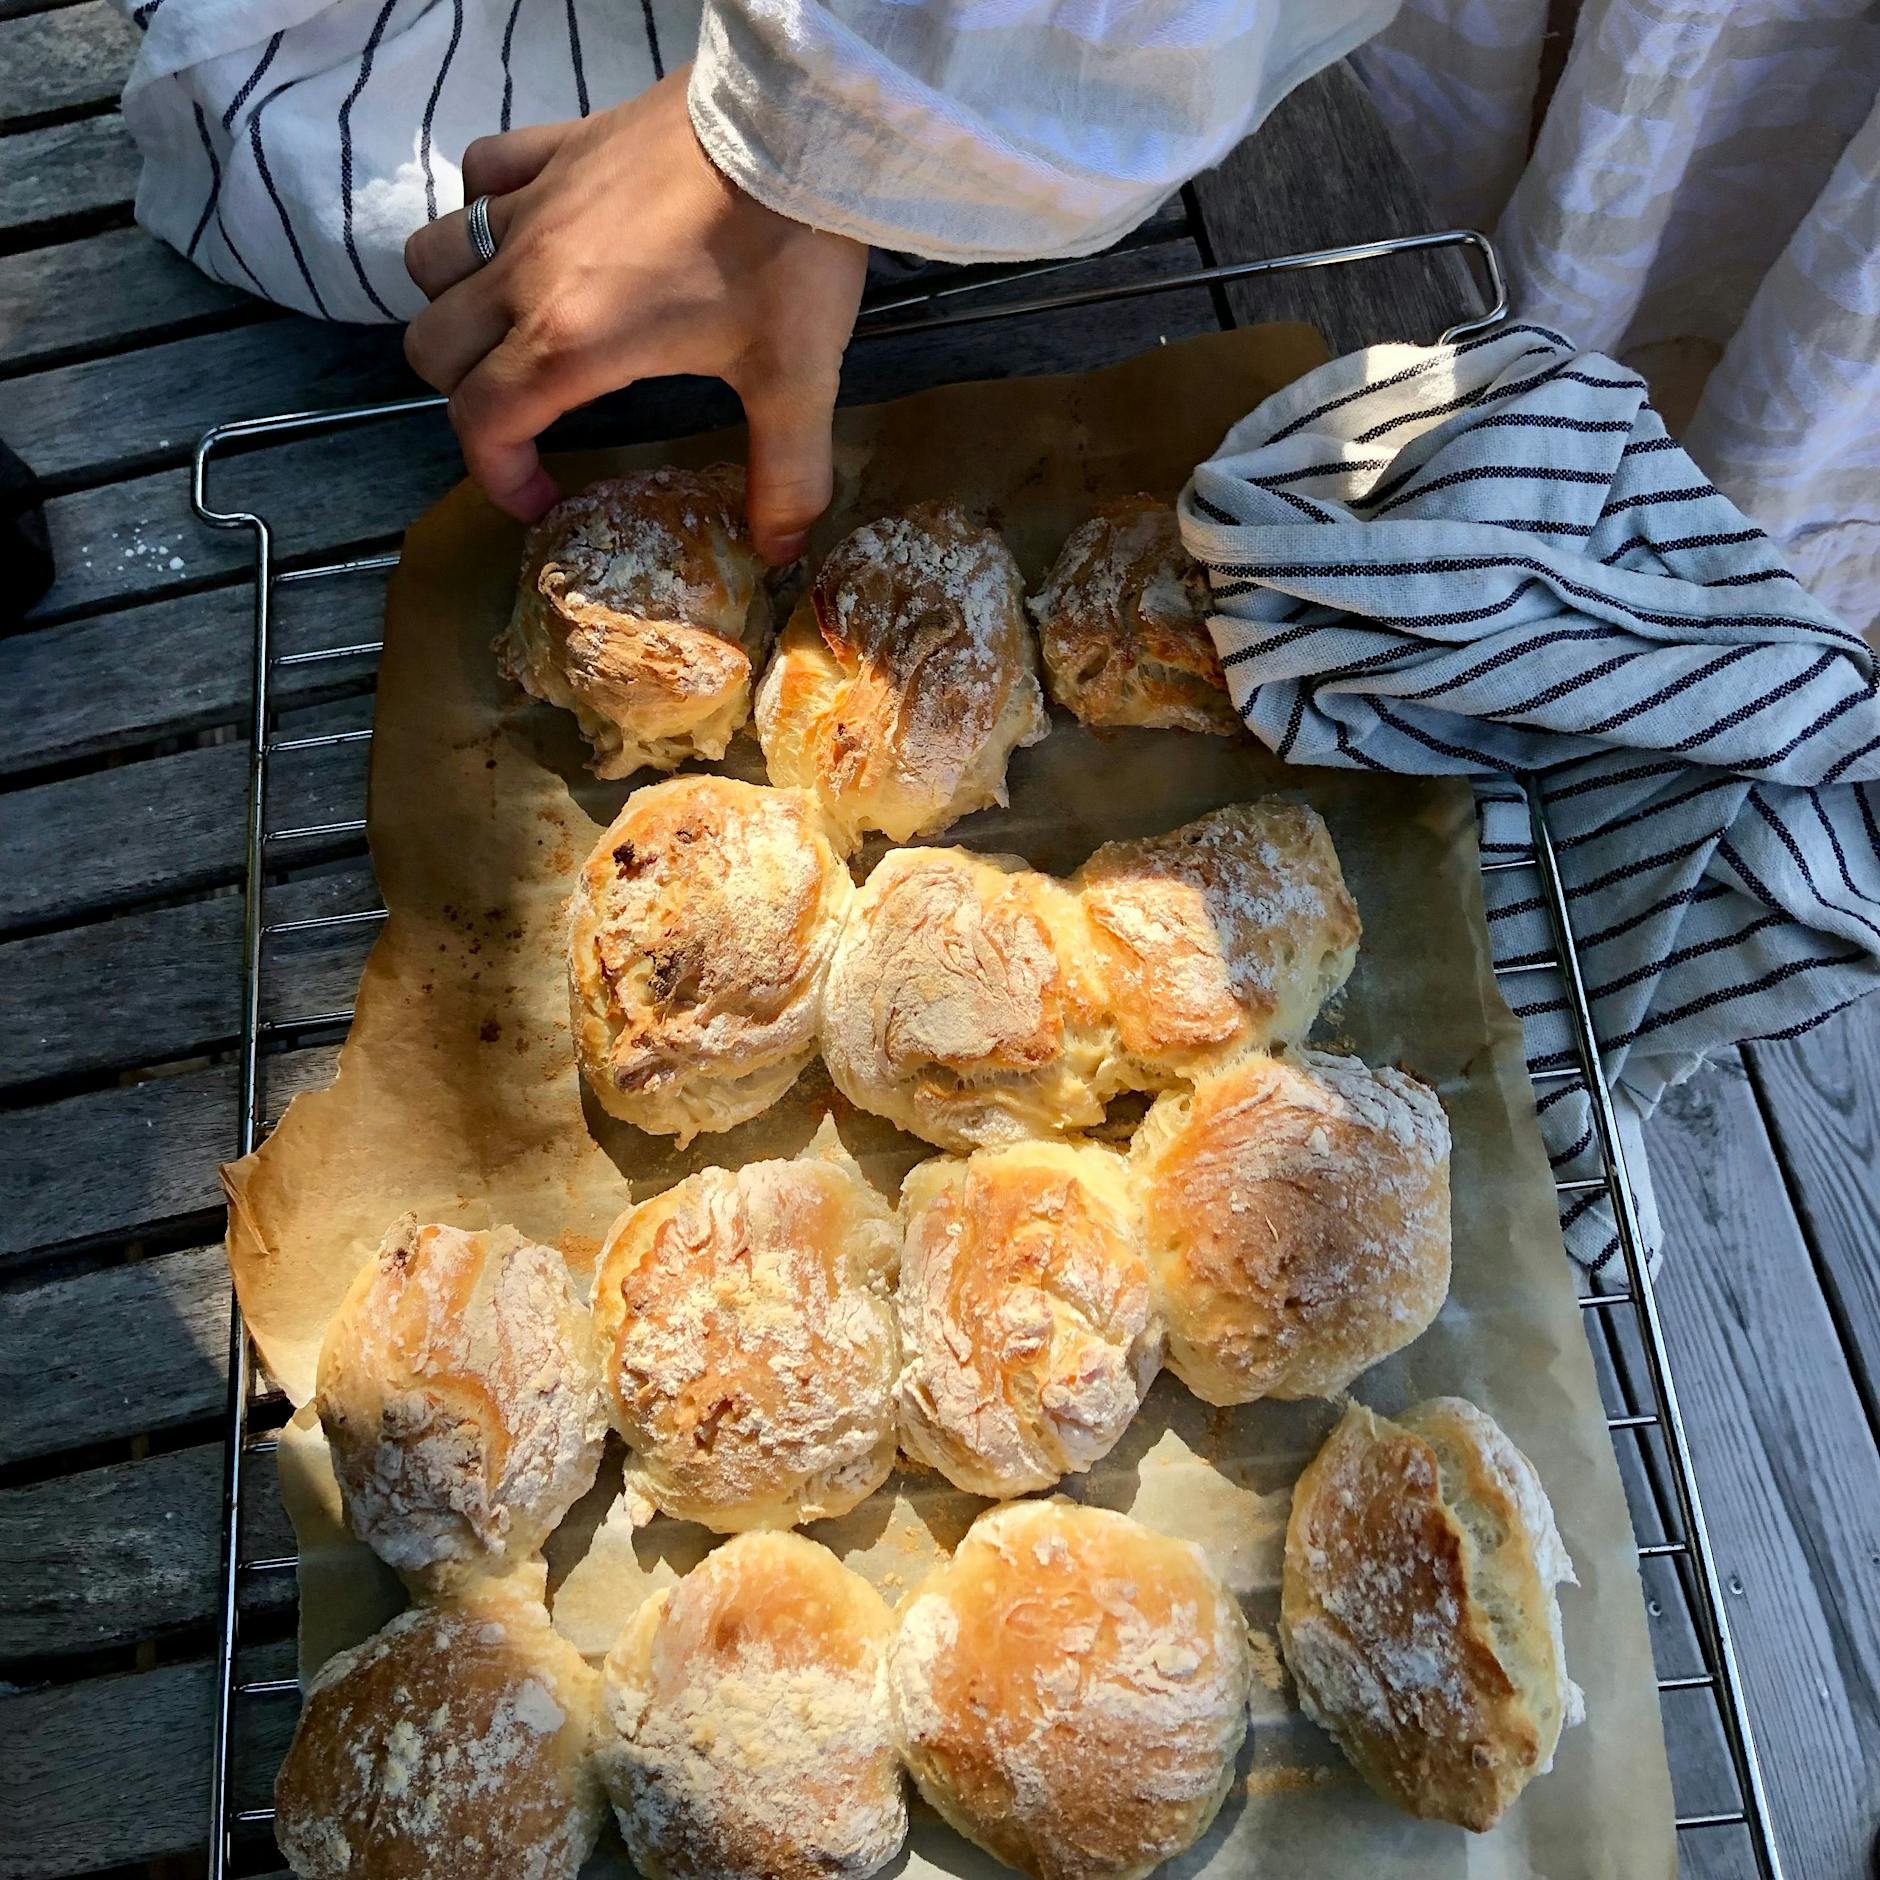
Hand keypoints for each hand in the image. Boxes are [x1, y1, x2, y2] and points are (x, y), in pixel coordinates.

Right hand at [404, 68, 867, 560]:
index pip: (481, 424)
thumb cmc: (789, 252)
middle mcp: (529, 272)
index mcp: (571, 341)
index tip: (541, 497)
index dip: (497, 477)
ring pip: (435, 260)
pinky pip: (480, 172)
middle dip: (466, 398)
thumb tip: (782, 550)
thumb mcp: (797, 381)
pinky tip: (534, 232)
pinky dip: (485, 208)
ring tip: (513, 328)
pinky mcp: (557, 144)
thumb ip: (787, 476)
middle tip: (529, 419)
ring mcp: (535, 200)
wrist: (800, 124)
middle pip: (433, 347)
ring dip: (457, 303)